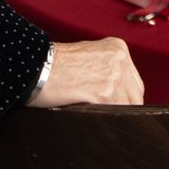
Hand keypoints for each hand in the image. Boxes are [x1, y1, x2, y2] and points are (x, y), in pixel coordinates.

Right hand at [28, 37, 143, 107]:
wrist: (34, 67)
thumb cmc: (53, 64)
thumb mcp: (88, 56)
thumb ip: (107, 69)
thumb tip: (119, 94)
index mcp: (118, 48)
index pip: (134, 82)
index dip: (125, 97)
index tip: (115, 106)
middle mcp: (120, 59)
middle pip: (135, 95)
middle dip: (122, 107)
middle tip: (107, 116)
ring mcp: (114, 76)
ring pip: (126, 107)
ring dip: (113, 115)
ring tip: (97, 118)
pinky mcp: (104, 93)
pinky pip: (114, 113)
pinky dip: (105, 119)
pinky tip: (93, 118)